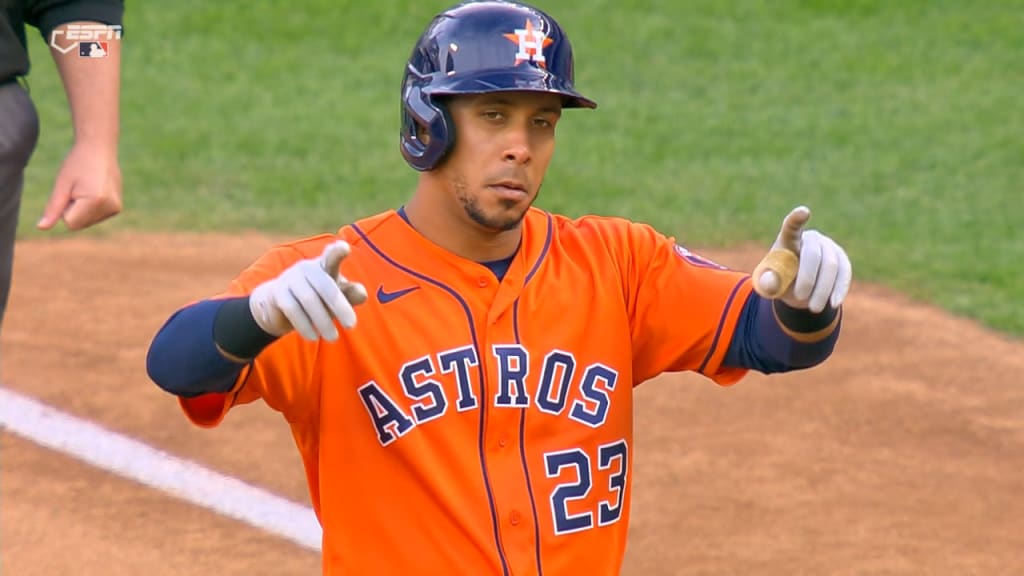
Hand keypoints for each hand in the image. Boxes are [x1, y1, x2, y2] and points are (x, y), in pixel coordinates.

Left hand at [38, 142, 122, 230]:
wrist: (99, 148)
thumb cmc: (77, 163)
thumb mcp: (61, 185)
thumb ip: (53, 208)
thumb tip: (41, 228)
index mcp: (95, 201)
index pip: (70, 223)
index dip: (64, 208)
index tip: (70, 190)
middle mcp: (110, 207)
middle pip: (79, 224)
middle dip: (74, 210)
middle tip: (78, 188)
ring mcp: (115, 208)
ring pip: (87, 222)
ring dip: (82, 209)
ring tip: (87, 187)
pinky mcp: (117, 208)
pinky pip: (95, 217)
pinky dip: (90, 208)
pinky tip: (94, 191)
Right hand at [249, 240, 367, 340]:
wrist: (277, 305)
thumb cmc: (317, 298)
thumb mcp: (336, 296)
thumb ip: (350, 294)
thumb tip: (362, 294)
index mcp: (324, 265)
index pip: (331, 256)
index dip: (337, 252)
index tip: (344, 248)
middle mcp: (307, 268)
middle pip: (326, 285)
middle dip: (340, 306)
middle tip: (351, 325)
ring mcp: (290, 278)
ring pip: (309, 300)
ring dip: (322, 321)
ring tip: (333, 338)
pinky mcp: (277, 293)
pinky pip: (292, 310)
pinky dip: (305, 325)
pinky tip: (313, 337)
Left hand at [754, 206, 851, 312]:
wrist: (799, 289)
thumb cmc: (780, 281)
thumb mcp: (769, 285)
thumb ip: (767, 283)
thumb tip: (770, 283)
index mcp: (789, 239)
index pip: (791, 227)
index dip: (796, 219)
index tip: (803, 212)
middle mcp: (811, 239)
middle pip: (813, 254)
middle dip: (808, 278)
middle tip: (800, 298)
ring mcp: (829, 247)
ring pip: (831, 266)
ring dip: (822, 289)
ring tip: (813, 308)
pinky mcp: (842, 260)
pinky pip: (844, 273)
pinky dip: (839, 289)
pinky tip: (833, 303)